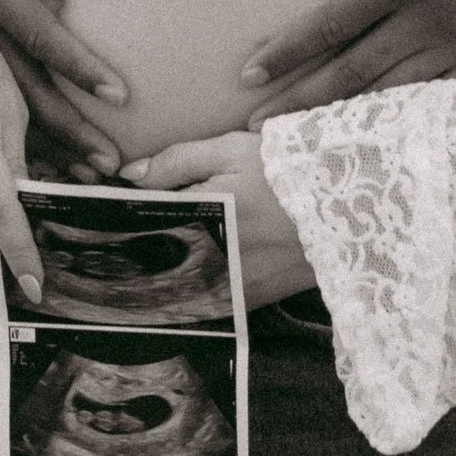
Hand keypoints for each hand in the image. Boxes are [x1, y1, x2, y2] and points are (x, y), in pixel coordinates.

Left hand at [123, 133, 315, 308]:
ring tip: (149, 259)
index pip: (141, 221)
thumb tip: (129, 175)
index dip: (119, 218)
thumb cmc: (287, 172)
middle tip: (117, 242)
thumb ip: (176, 162)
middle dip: (134, 249)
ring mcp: (227, 286)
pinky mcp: (247, 303)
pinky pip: (203, 304)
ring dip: (157, 275)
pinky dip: (189, 292)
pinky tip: (182, 279)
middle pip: (152, 259)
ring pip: (173, 287)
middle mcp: (208, 257)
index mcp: (198, 215)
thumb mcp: (231, 151)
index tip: (106, 217)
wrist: (350, 209)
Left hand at [243, 0, 455, 122]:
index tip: (249, 73)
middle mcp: (438, 13)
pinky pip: (435, 92)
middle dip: (301, 99)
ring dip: (343, 112)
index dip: (288, 51)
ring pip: (393, 90)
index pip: (333, 23)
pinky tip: (365, 123)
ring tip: (299, 131)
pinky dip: (398, 108)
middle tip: (255, 121)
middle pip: (355, 71)